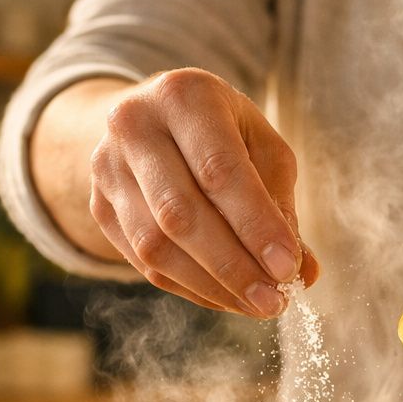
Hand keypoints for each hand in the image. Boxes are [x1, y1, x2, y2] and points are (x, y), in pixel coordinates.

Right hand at [88, 68, 317, 316]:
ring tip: (256, 304)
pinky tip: (226, 298)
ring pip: (156, 246)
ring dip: (212, 286)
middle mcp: (134, 126)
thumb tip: (303, 272)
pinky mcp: (99, 207)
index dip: (255, 224)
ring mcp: (107, 169)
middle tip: (275, 301)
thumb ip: (281, 205)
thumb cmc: (222, 131)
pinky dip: (191, 289)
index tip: (288, 268)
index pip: (219, 170)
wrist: (151, 117)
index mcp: (183, 96)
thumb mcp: (261, 147)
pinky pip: (144, 264)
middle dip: (233, 267)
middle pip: (180, 213)